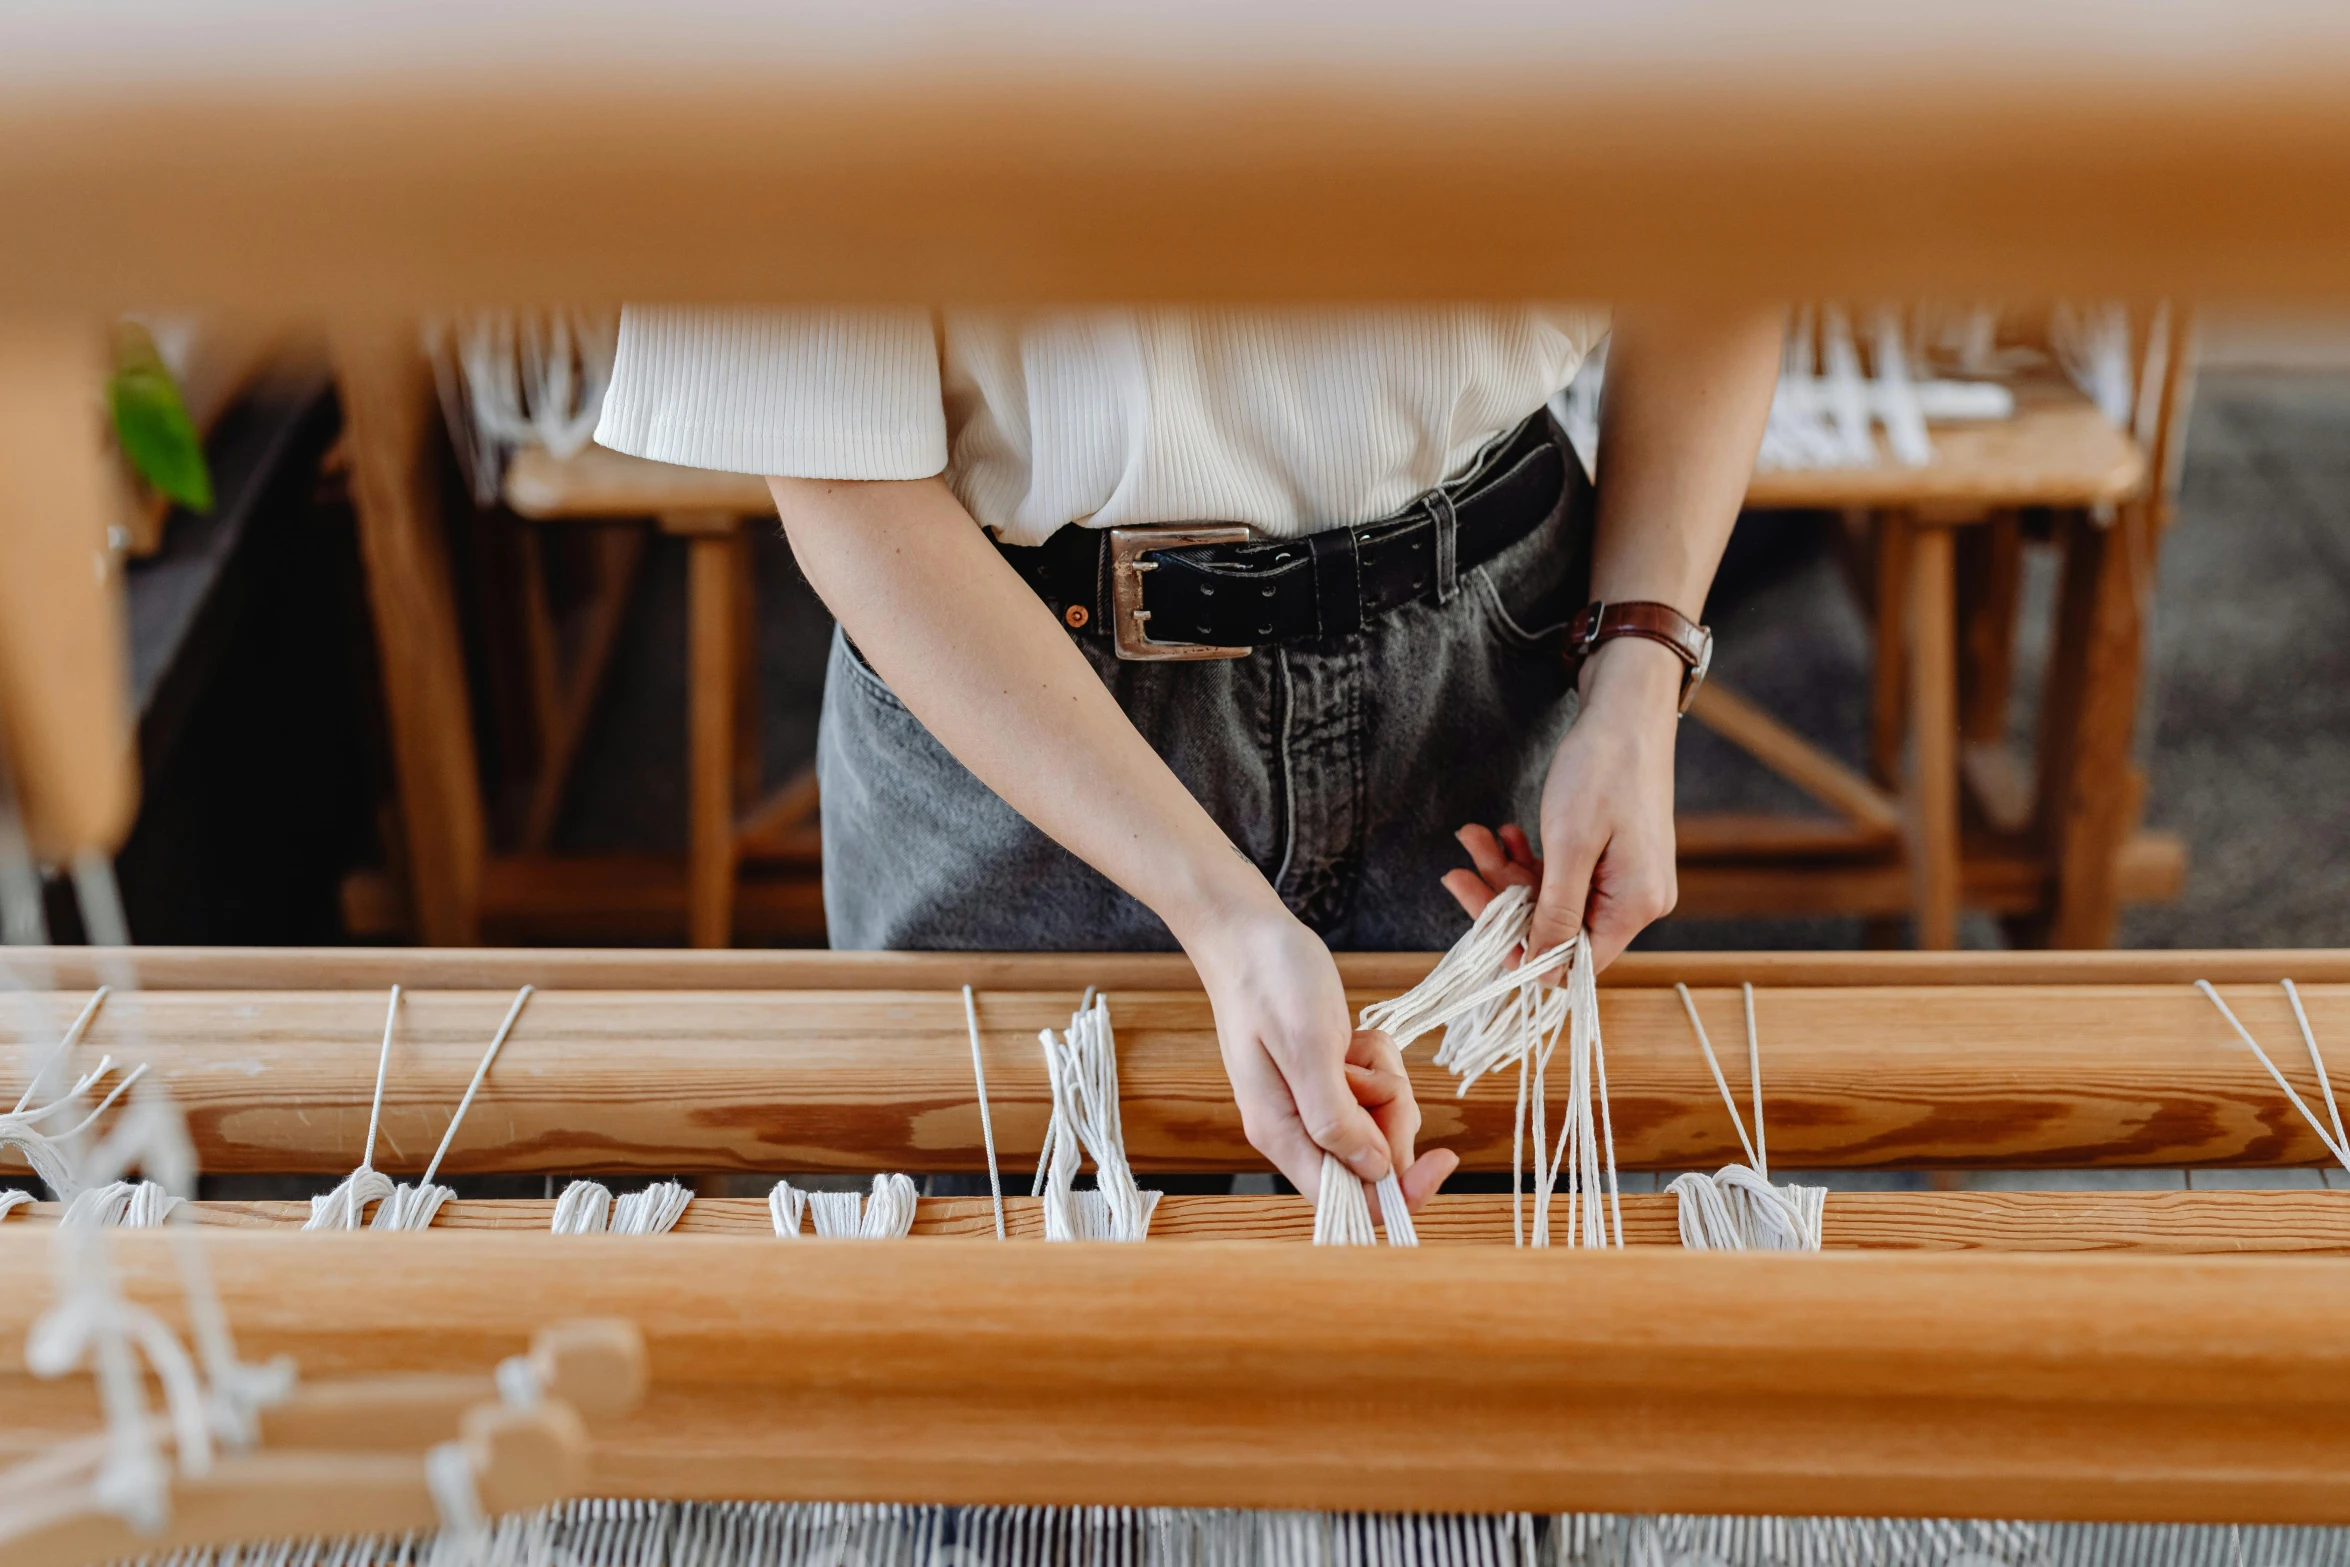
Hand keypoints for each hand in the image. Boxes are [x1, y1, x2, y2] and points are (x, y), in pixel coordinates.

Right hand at [1183, 899, 1455, 1205]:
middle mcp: (1296, 1129)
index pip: (1347, 1201)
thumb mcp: (1307, 1046)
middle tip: (1372, 1065)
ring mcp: (1312, 1104)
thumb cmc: (1269, 980)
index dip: (1400, 1192)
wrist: (1246, 933)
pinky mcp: (1327, 1079)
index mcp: (1281, 1133)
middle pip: (1374, 1160)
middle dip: (1393, 1116)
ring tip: (1353, 1043)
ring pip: (1380, 1122)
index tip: (1443, 1158)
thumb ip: (1336, 1118)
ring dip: (1385, 1082)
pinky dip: (1378, 1062)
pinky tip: (1353, 1035)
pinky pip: (1375, 1089)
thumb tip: (1374, 1173)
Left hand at [1441, 637, 1682, 968]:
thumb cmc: (1602, 768)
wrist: (1627, 710)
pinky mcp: (1612, 860)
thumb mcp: (1571, 844)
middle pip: (1556, 928)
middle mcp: (1635, 902)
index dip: (1520, 948)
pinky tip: (1505, 833)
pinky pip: (1563, 875)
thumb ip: (1556, 910)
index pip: (1571, 961)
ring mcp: (1624, 880)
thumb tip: (1540, 968)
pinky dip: (1528, 858)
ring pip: (1552, 898)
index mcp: (1635, 906)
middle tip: (1460, 866)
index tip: (1477, 916)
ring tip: (1475, 836)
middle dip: (1501, 898)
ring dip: (1507, 872)